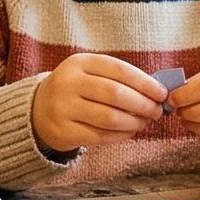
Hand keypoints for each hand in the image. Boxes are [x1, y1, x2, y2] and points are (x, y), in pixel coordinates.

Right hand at [30, 53, 167, 153]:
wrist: (37, 110)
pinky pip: (101, 136)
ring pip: (110, 118)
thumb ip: (119, 79)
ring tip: (144, 122)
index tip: (162, 93)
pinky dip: (121, 135)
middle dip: (143, 104)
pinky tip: (129, 131)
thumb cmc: (75, 90)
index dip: (145, 83)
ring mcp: (64, 108)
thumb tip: (157, 92)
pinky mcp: (64, 131)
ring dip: (134, 122)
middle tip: (157, 111)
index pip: (119, 70)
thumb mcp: (89, 75)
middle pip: (115, 94)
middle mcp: (69, 83)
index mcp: (79, 63)